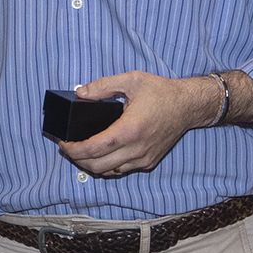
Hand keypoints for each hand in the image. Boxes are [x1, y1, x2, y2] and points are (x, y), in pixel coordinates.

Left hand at [58, 71, 219, 177]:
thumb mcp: (131, 80)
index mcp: (131, 129)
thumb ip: (102, 86)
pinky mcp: (148, 162)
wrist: (188, 106)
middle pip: (97, 165)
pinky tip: (99, 156)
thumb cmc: (162, 92)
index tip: (63, 143)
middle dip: (77, 159)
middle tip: (67, 147)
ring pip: (108, 172)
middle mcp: (137, 148)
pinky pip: (121, 171)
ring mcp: (143, 158)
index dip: (74, 149)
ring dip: (90, 165)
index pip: (94, 148)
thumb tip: (80, 92)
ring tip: (79, 152)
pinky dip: (106, 167)